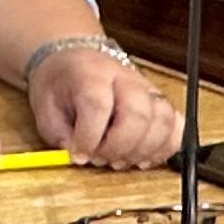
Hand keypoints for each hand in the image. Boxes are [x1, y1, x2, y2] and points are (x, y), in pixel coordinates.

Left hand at [30, 42, 180, 168]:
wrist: (75, 62)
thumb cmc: (61, 85)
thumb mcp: (45, 108)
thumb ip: (60, 134)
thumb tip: (79, 157)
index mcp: (91, 74)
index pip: (98, 104)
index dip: (89, 136)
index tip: (79, 154)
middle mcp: (125, 78)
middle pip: (138, 113)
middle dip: (119, 147)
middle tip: (100, 159)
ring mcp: (148, 90)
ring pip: (163, 120)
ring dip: (143, 150)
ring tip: (120, 161)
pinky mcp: (161, 103)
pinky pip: (177, 127)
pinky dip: (165, 148)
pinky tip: (143, 158)